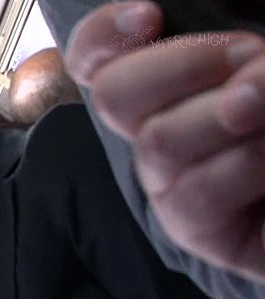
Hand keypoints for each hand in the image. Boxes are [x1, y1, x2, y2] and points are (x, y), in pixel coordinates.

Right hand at [65, 1, 264, 282]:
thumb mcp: (256, 62)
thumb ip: (229, 31)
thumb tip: (161, 25)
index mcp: (165, 84)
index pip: (95, 59)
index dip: (102, 37)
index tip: (148, 16)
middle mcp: (156, 130)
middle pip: (111, 96)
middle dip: (181, 65)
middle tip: (254, 54)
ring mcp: (171, 184)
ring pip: (157, 142)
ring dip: (229, 110)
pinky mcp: (196, 231)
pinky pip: (195, 193)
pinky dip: (246, 162)